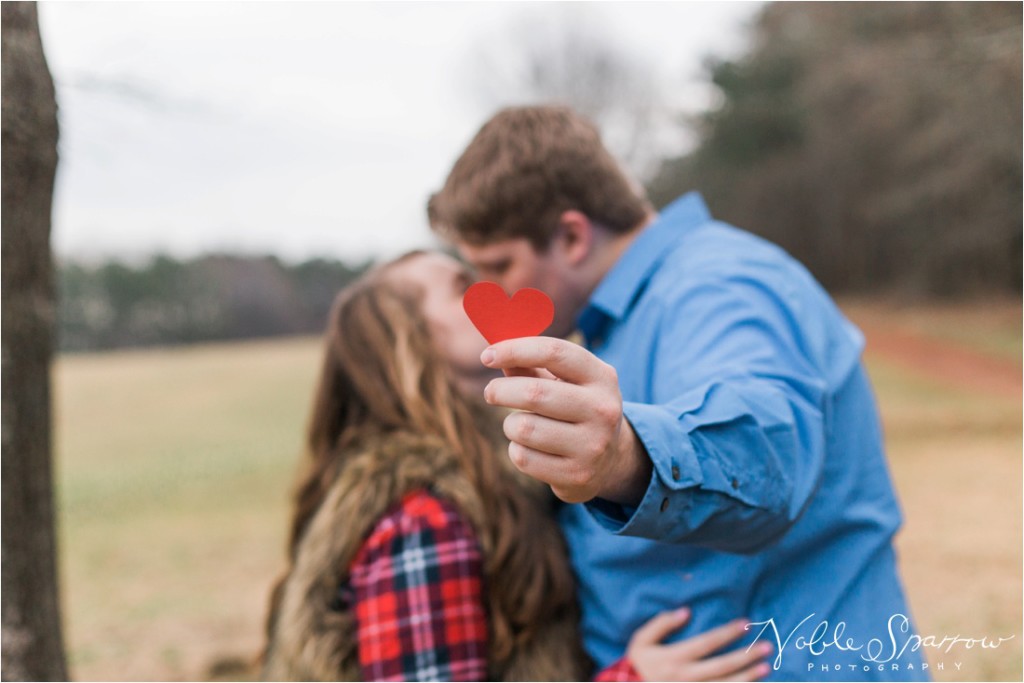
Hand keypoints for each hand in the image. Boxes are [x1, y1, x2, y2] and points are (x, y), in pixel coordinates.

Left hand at [480, 337, 650, 504]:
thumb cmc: (575, 409)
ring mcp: (592, 445)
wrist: (610, 461)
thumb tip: (494, 354)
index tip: (487, 355)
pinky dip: (516, 450)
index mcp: (602, 377)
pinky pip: (523, 458)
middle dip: (500, 390)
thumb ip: (531, 366)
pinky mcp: (577, 474)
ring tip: (520, 425)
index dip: (515, 350)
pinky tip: (530, 448)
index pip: (554, 352)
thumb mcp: (566, 382)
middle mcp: (602, 409)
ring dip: (510, 425)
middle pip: (534, 393)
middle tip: (490, 392)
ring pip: (524, 428)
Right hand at [627, 608, 770, 681]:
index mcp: (674, 658)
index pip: (707, 643)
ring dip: (748, 677)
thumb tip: (685, 611)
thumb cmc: (638, 665)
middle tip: (767, 647)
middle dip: (746, 656)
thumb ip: (661, 624)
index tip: (746, 623)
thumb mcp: (641, 640)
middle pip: (722, 666)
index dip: (728, 633)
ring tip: (766, 667)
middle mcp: (687, 677)